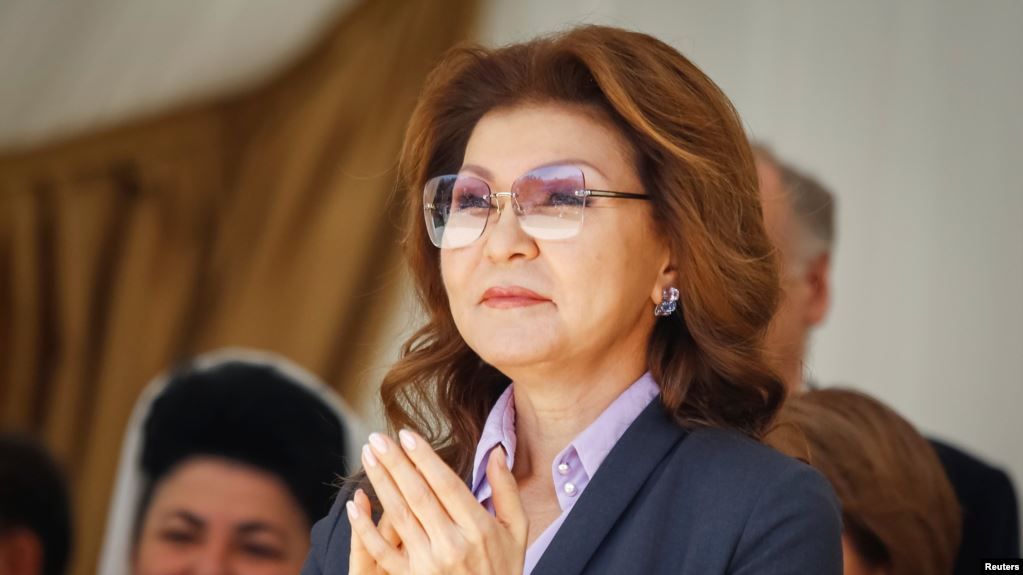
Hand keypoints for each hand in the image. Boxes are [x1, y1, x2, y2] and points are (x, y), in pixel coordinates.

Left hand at [346, 429, 527, 573]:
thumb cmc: (503, 569)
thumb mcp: (518, 531)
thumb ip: (507, 490)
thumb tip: (497, 451)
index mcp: (479, 528)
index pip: (446, 484)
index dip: (424, 458)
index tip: (407, 435)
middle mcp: (452, 544)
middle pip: (418, 494)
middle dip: (395, 463)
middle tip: (377, 438)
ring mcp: (429, 563)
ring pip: (399, 515)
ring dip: (380, 483)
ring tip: (368, 456)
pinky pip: (382, 551)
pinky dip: (365, 528)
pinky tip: (354, 504)